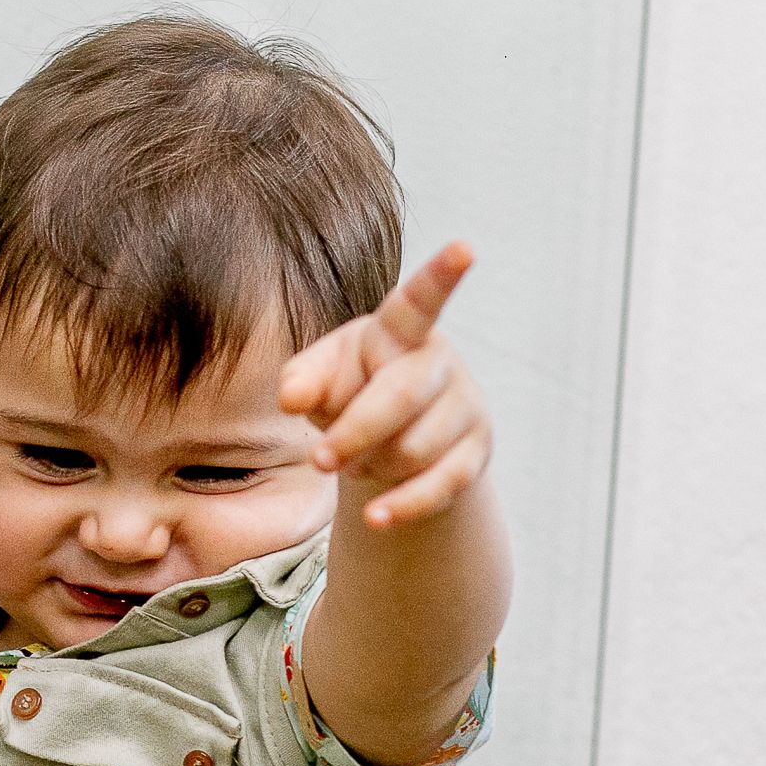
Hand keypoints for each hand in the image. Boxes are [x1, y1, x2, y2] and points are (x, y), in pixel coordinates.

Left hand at [277, 242, 489, 528]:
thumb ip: (301, 378)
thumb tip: (291, 397)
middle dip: (355, 432)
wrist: (390, 443)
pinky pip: (441, 485)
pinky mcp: (475, 452)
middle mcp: (438, 362)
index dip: (440, 275)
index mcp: (399, 331)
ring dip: (372, 465)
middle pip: (401, 397)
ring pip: (415, 448)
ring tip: (356, 461)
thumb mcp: (317, 380)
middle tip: (317, 461)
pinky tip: (376, 518)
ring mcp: (464, 406)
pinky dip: (404, 505)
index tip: (465, 247)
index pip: (418, 301)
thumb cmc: (348, 392)